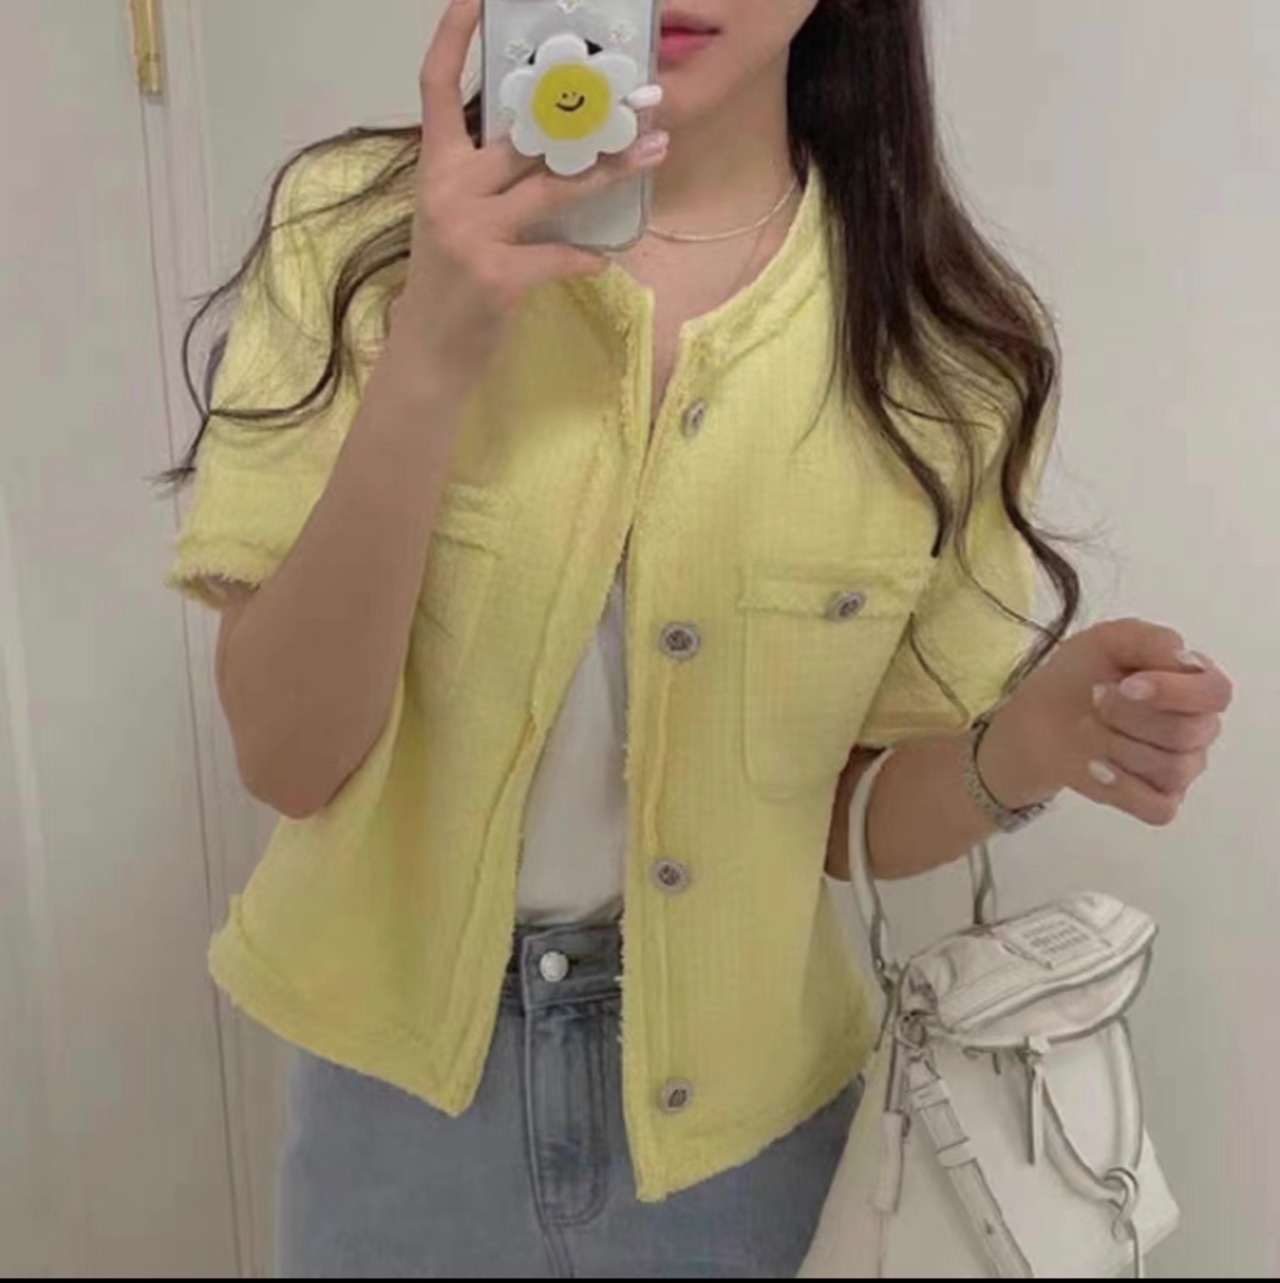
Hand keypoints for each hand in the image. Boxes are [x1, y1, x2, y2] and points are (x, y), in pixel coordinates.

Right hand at [393, 0, 667, 390]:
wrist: (431, 352)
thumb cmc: (453, 281)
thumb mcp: (458, 218)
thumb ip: (490, 179)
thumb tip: (555, 143)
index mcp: (435, 167)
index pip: (436, 87)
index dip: (456, 37)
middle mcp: (448, 189)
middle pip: (525, 135)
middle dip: (586, 114)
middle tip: (638, 100)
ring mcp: (470, 231)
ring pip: (553, 186)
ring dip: (610, 171)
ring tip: (653, 154)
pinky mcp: (496, 274)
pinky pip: (559, 255)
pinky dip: (587, 258)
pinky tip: (606, 259)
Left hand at [983, 618, 1234, 826]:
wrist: (1035, 719)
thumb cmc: (1078, 676)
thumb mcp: (1105, 641)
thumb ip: (1149, 640)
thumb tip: (1185, 660)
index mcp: (1193, 685)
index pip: (1215, 693)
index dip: (1174, 692)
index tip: (1125, 685)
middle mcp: (1197, 728)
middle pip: (1187, 732)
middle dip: (1128, 716)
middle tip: (1094, 700)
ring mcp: (1181, 769)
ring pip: (1172, 769)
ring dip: (1116, 746)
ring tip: (1087, 729)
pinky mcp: (1156, 801)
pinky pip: (1157, 806)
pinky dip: (1120, 786)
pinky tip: (1091, 766)